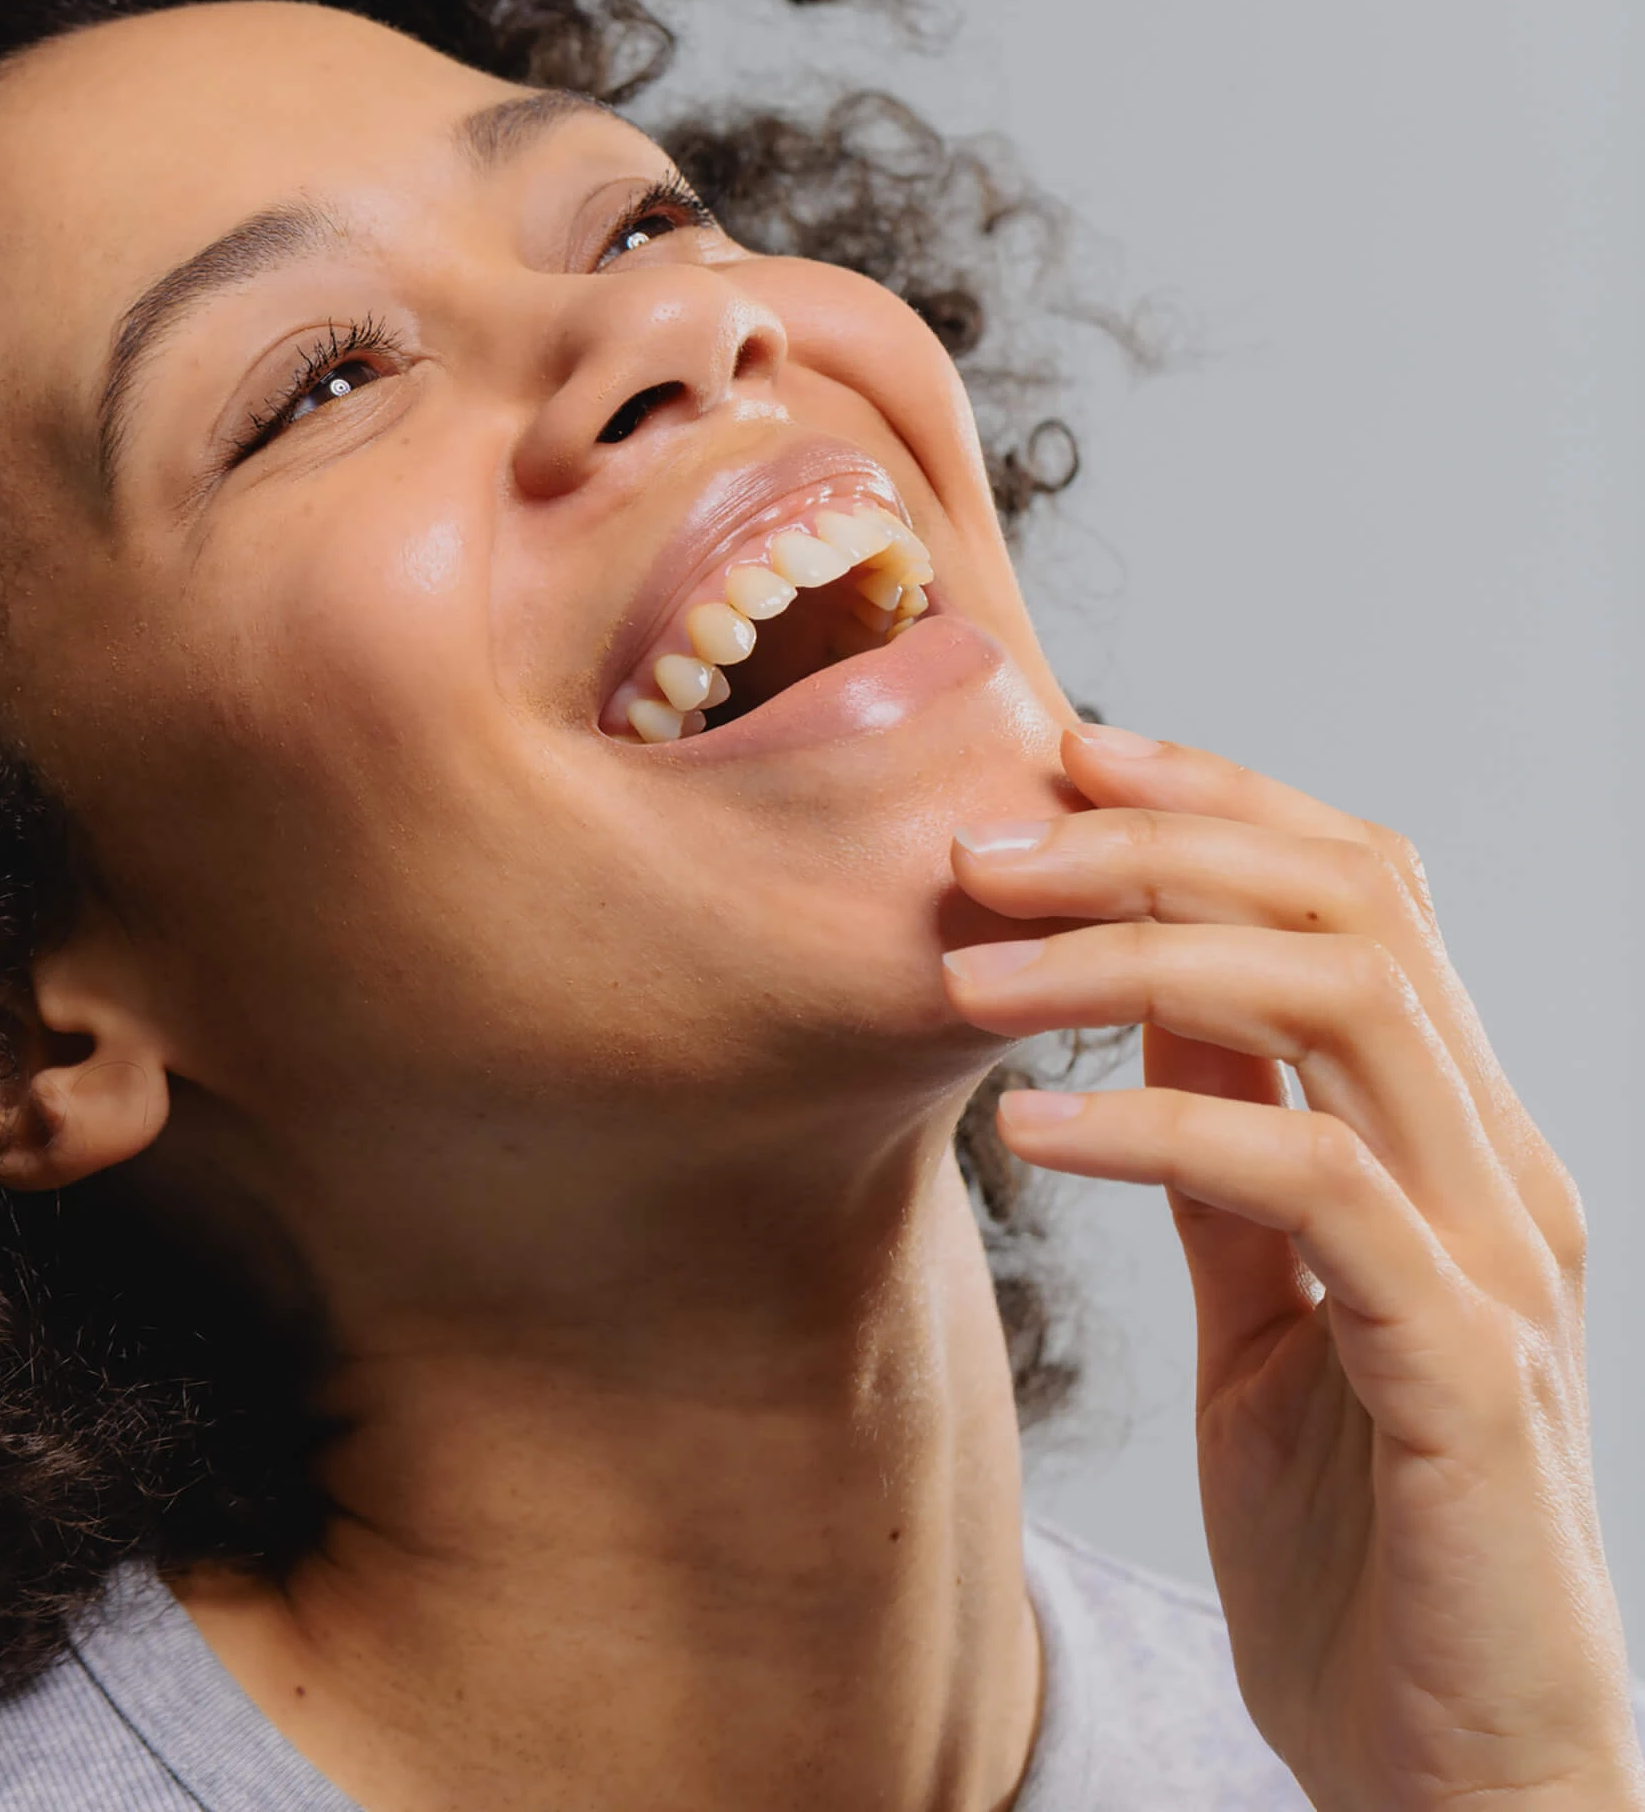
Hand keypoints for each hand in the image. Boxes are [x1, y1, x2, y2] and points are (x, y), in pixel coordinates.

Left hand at [943, 725, 1643, 1811]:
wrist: (1465, 1793)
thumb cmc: (1362, 1549)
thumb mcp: (1271, 1310)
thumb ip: (1234, 1153)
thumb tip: (1153, 1000)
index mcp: (1454, 1141)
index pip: (1360, 891)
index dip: (1216, 798)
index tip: (1063, 763)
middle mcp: (1498, 1172)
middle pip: (1353, 904)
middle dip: (1154, 844)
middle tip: (982, 849)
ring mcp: (1496, 1267)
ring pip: (1343, 1001)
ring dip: (1135, 957)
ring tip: (974, 972)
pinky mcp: (1465, 1376)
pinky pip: (1313, 1187)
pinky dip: (1163, 1128)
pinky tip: (1033, 1132)